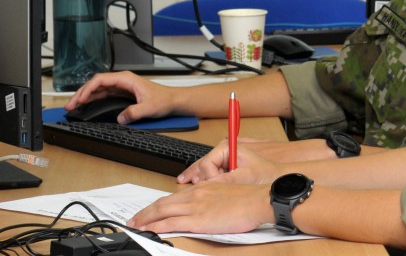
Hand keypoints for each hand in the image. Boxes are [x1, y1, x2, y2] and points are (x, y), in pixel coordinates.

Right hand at [62, 72, 175, 123]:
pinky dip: (92, 100)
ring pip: (98, 89)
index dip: (87, 89)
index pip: (101, 80)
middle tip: (70, 106)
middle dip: (81, 93)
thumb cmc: (164, 99)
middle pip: (96, 84)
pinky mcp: (122, 94)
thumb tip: (120, 118)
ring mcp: (122, 87)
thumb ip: (135, 112)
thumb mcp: (150, 107)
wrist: (174, 100)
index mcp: (127, 79)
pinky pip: (103, 95)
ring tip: (73, 107)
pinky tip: (86, 106)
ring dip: (85, 97)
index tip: (79, 99)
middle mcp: (122, 81)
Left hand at [130, 179, 272, 234]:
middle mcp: (196, 195)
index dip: (158, 204)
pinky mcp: (198, 220)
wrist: (258, 201)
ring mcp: (196, 207)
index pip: (174, 196)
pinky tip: (149, 230)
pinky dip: (157, 226)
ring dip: (146, 219)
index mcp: (203, 188)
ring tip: (135, 225)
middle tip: (134, 219)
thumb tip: (205, 209)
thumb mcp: (227, 193)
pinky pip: (171, 223)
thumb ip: (212, 199)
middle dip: (146, 212)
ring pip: (163, 211)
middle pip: (163, 203)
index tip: (149, 210)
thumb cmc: (249, 199)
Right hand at [178, 140, 282, 184]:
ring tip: (188, 186)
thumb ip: (227, 179)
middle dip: (196, 176)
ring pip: (204, 168)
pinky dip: (204, 179)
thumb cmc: (265, 173)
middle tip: (186, 187)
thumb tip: (209, 185)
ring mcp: (224, 157)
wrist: (276, 175)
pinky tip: (197, 186)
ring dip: (199, 178)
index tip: (213, 187)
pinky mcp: (225, 165)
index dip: (208, 177)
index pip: (207, 163)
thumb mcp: (246, 176)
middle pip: (202, 165)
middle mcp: (224, 150)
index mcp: (228, 147)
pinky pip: (210, 172)